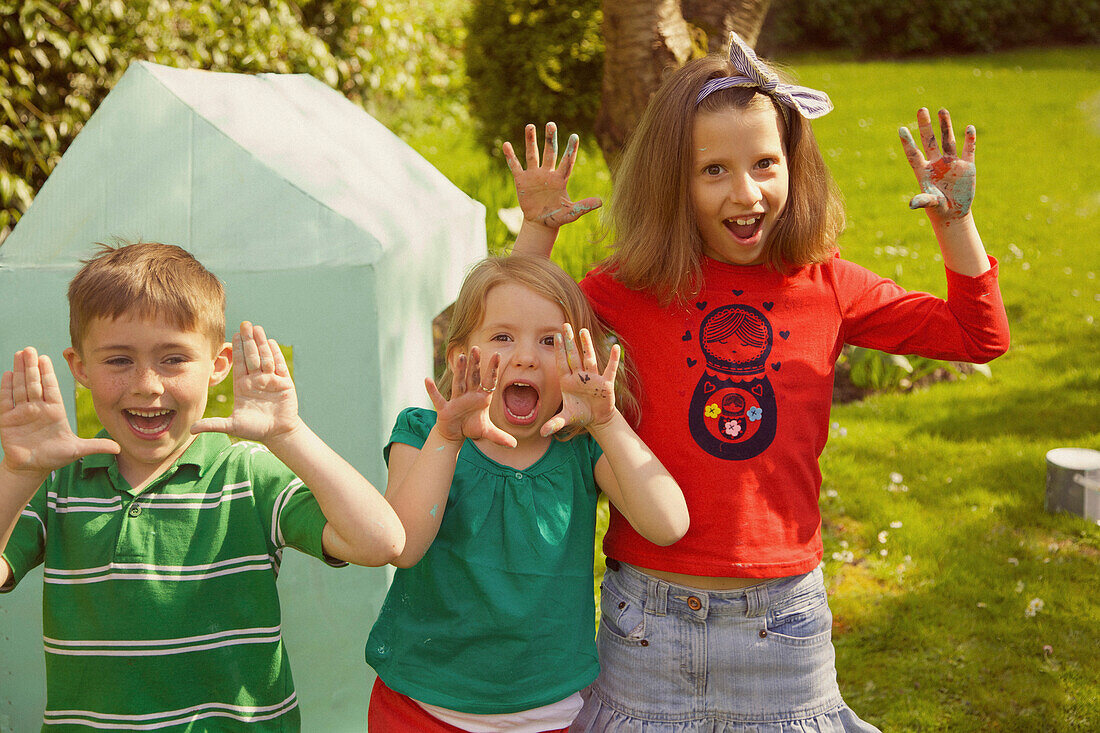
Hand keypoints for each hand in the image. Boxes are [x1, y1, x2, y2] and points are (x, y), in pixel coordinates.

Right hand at [0, 347, 118, 475]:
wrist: (32, 468)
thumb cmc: (54, 457)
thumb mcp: (77, 450)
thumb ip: (96, 446)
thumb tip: (119, 448)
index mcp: (55, 411)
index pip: (51, 388)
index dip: (48, 373)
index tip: (46, 358)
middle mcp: (38, 408)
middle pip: (34, 383)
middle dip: (32, 366)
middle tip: (30, 349)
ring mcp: (22, 413)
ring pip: (20, 388)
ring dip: (19, 371)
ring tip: (19, 354)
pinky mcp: (7, 420)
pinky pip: (6, 401)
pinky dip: (6, 388)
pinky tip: (8, 373)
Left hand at [191, 322, 298, 441]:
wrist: (277, 434)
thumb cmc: (254, 429)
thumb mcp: (231, 426)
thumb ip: (213, 424)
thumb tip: (190, 430)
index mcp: (243, 386)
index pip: (239, 363)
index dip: (237, 349)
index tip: (234, 335)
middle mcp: (256, 380)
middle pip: (252, 356)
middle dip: (249, 341)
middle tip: (245, 324)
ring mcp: (270, 380)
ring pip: (265, 358)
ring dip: (261, 343)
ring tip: (258, 328)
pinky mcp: (284, 383)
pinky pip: (279, 366)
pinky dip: (276, 355)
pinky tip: (271, 343)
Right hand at [426, 347, 516, 447]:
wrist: (455, 434)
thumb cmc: (470, 427)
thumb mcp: (486, 432)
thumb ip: (499, 437)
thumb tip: (514, 445)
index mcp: (481, 397)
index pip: (488, 381)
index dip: (493, 369)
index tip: (498, 355)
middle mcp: (469, 395)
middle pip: (472, 377)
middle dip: (475, 364)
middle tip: (476, 348)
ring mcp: (456, 400)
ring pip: (458, 383)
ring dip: (459, 370)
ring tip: (460, 356)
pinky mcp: (445, 409)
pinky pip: (438, 399)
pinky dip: (432, 391)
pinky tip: (427, 380)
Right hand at [502, 122, 602, 230]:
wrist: (540, 223)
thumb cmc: (557, 217)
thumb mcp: (571, 213)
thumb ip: (583, 207)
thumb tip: (601, 202)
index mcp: (560, 179)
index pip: (567, 162)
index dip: (571, 150)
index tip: (575, 136)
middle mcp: (548, 173)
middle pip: (550, 152)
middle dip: (550, 139)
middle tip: (551, 124)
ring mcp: (534, 175)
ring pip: (533, 155)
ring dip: (531, 141)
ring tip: (530, 126)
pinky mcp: (522, 180)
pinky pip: (515, 166)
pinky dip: (510, 156)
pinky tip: (506, 145)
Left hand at [542, 323, 619, 436]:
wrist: (596, 418)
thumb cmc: (580, 413)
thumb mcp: (567, 418)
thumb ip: (555, 423)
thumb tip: (542, 433)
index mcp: (567, 382)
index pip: (562, 363)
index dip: (559, 350)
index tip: (555, 336)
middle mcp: (579, 377)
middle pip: (573, 356)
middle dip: (569, 341)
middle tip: (564, 325)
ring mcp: (593, 378)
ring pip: (589, 358)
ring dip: (586, 345)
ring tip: (582, 330)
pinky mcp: (606, 383)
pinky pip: (610, 369)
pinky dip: (613, 359)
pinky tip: (615, 347)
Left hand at [899, 107, 975, 223]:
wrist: (954, 213)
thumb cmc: (938, 208)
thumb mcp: (931, 204)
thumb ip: (923, 200)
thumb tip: (911, 204)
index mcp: (923, 171)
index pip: (913, 153)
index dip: (907, 142)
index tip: (901, 129)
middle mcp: (936, 163)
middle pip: (929, 141)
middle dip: (925, 126)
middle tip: (921, 110)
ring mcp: (951, 163)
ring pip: (947, 140)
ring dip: (945, 126)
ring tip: (941, 110)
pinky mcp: (967, 166)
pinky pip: (968, 150)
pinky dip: (969, 140)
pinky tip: (968, 128)